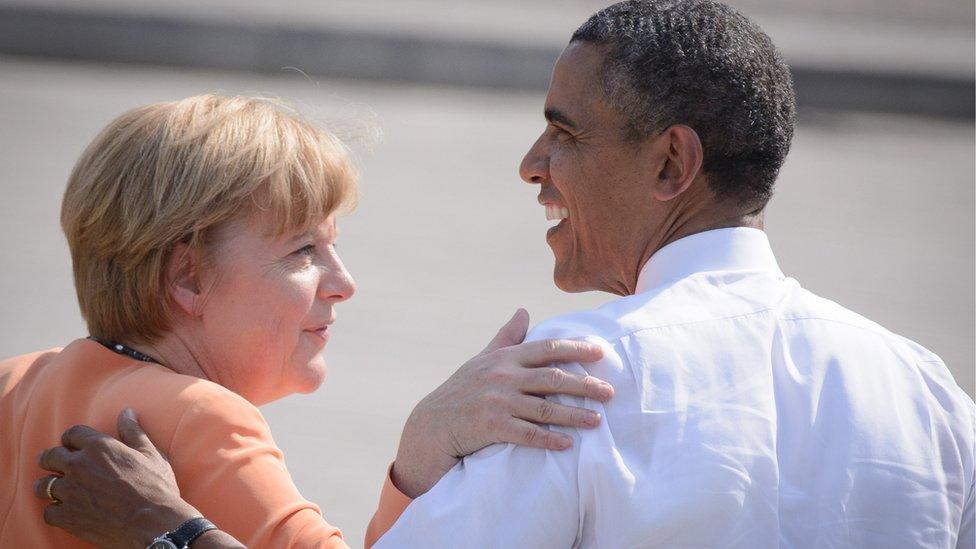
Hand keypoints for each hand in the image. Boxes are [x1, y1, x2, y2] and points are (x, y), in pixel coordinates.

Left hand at [34, 409, 198, 548]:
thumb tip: (127, 412)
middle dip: (50, 459)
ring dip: (48, 486)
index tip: (72, 446)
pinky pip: (48, 512)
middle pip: (50, 457)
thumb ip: (134, 432)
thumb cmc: (156, 487)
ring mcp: (70, 492)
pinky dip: (55, 512)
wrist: (153, 523)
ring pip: (43, 485)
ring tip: (55, 490)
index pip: (71, 434)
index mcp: (99, 447)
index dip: (71, 439)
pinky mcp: (66, 516)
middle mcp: (78, 465)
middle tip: (54, 465)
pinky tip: (65, 512)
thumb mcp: (151, 455)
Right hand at [391, 309, 611, 497]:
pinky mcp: (492, 427)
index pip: (546, 349)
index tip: (600, 352)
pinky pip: (527, 434)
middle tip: (610, 392)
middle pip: (553, 378)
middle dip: (584, 385)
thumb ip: (507, 337)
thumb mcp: (482, 359)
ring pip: (544, 408)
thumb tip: (523, 311)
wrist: (432, 426)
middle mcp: (503, 377)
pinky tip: (568, 444)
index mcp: (504, 358)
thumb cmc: (461, 390)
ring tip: (598, 420)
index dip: (575, 349)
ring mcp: (498, 402)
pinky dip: (549, 439)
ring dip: (574, 414)